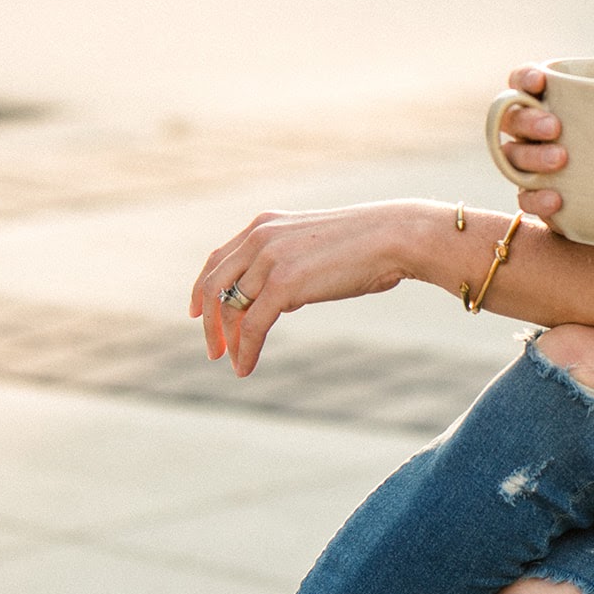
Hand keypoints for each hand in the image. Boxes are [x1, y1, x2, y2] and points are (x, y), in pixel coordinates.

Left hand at [190, 203, 411, 377]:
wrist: (395, 236)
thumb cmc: (368, 244)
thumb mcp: (315, 246)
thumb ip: (289, 265)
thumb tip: (277, 302)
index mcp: (265, 225)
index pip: (218, 260)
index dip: (203, 289)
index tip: (197, 313)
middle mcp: (260, 237)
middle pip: (214, 284)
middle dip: (208, 320)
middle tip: (213, 349)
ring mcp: (270, 259)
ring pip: (231, 308)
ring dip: (227, 339)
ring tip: (231, 362)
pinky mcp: (284, 284)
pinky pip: (252, 325)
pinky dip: (245, 350)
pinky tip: (244, 368)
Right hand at [499, 64, 593, 229]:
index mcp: (562, 104)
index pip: (525, 83)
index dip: (524, 78)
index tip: (540, 81)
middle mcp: (539, 134)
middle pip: (513, 119)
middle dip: (529, 120)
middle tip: (557, 127)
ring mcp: (535, 169)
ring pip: (513, 158)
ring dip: (532, 156)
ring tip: (561, 160)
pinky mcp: (541, 203)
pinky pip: (525, 201)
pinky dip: (535, 200)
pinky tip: (556, 200)